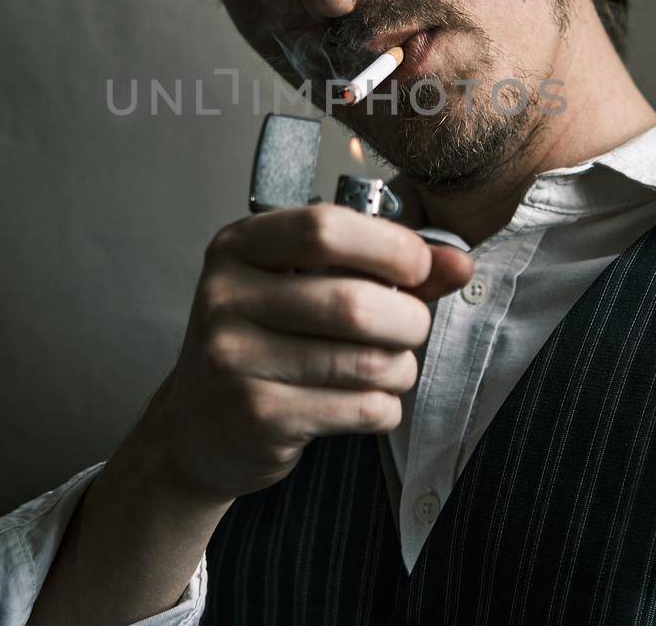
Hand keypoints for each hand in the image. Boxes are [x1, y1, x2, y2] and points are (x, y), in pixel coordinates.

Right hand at [142, 203, 474, 504]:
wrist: (197, 427)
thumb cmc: (263, 342)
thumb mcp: (304, 286)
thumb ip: (381, 268)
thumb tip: (458, 263)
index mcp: (237, 247)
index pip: (325, 228)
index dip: (391, 247)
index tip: (420, 266)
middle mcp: (226, 299)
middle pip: (354, 302)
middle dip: (408, 319)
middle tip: (411, 327)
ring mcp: (235, 360)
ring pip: (366, 361)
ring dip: (400, 367)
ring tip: (389, 367)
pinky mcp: (258, 416)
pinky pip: (360, 407)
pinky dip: (383, 406)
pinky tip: (365, 401)